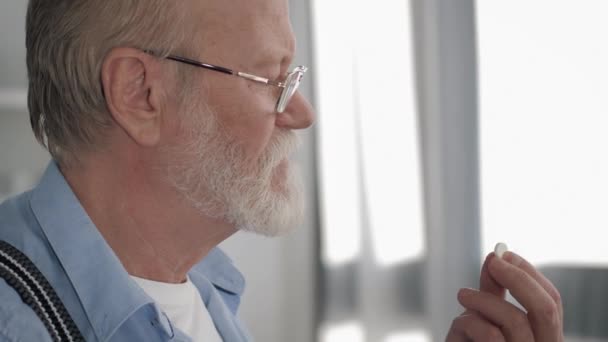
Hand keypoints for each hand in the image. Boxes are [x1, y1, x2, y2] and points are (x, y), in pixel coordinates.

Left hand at [446, 252, 563, 340]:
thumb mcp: (483, 317)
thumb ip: (492, 291)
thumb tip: (495, 256)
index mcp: (543, 337)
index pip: (552, 302)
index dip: (530, 274)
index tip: (503, 254)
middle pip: (546, 308)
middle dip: (518, 278)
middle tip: (491, 262)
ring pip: (515, 321)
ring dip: (484, 300)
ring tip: (462, 295)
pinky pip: (490, 336)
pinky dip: (471, 323)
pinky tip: (458, 326)